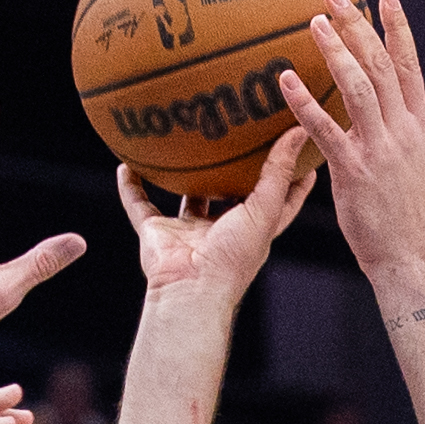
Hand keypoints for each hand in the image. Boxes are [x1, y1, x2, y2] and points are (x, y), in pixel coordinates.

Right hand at [113, 128, 316, 308]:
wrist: (190, 291)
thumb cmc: (233, 259)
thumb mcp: (264, 210)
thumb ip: (278, 172)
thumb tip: (298, 132)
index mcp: (253, 228)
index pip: (278, 198)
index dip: (291, 174)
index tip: (297, 146)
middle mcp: (221, 230)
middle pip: (230, 194)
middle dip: (234, 169)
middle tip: (239, 133)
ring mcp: (188, 232)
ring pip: (186, 197)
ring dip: (183, 176)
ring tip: (185, 142)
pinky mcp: (157, 234)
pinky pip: (139, 206)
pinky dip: (131, 188)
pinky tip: (126, 165)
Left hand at [278, 0, 424, 301]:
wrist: (407, 253)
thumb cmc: (402, 212)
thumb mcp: (412, 163)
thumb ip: (397, 130)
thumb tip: (381, 106)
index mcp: (418, 125)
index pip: (410, 65)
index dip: (398, 28)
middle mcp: (403, 129)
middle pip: (382, 65)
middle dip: (359, 26)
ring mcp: (380, 148)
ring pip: (360, 87)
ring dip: (336, 51)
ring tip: (314, 23)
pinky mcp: (355, 170)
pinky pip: (327, 128)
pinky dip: (306, 102)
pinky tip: (286, 81)